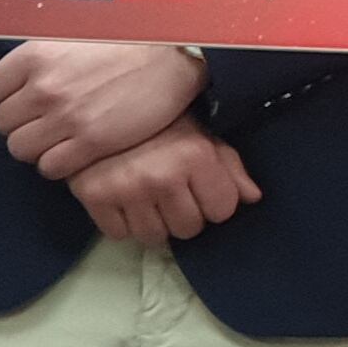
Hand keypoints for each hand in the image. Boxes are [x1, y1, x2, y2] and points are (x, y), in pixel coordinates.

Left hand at [0, 41, 208, 179]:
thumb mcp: (74, 35)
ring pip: (22, 149)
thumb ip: (43, 57)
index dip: (12, 96)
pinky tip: (76, 150)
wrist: (172, 56)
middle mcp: (44, 87)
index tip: (30, 98)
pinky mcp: (89, 143)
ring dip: (38, 146)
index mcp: (35, 56)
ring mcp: (66, 118)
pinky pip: (50, 167)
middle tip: (48, 120)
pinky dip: (58, 163)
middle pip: (4, 124)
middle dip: (24, 123)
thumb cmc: (127, 41)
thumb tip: (21, 79)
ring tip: (61, 137)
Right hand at [69, 119, 262, 247]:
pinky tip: (124, 199)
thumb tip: (252, 197)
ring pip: (154, 238)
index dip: (215, 203)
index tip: (202, 190)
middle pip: (189, 229)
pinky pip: (119, 235)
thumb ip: (229, 166)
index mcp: (195, 156)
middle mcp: (163, 176)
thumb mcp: (199, 135)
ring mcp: (127, 190)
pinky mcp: (95, 199)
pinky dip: (123, 223)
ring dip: (154, 223)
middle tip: (172, 193)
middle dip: (185, 215)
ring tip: (149, 196)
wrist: (98, 108)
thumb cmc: (157, 123)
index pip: (222, 210)